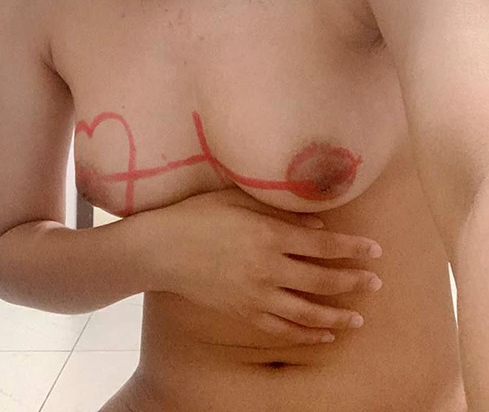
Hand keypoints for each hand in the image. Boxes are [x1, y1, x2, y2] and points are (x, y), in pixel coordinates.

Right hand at [153, 186, 382, 343]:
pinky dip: (306, 335)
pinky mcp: (243, 312)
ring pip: (307, 312)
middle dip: (353, 282)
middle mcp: (268, 268)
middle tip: (375, 283)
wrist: (161, 249)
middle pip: (321, 280)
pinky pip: (282, 329)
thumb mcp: (237, 200)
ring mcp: (256, 295)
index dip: (351, 248)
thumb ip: (279, 212)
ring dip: (336, 316)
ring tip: (358, 319)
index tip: (375, 250)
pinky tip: (323, 336)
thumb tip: (317, 224)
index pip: (322, 244)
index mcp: (268, 235)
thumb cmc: (197, 215)